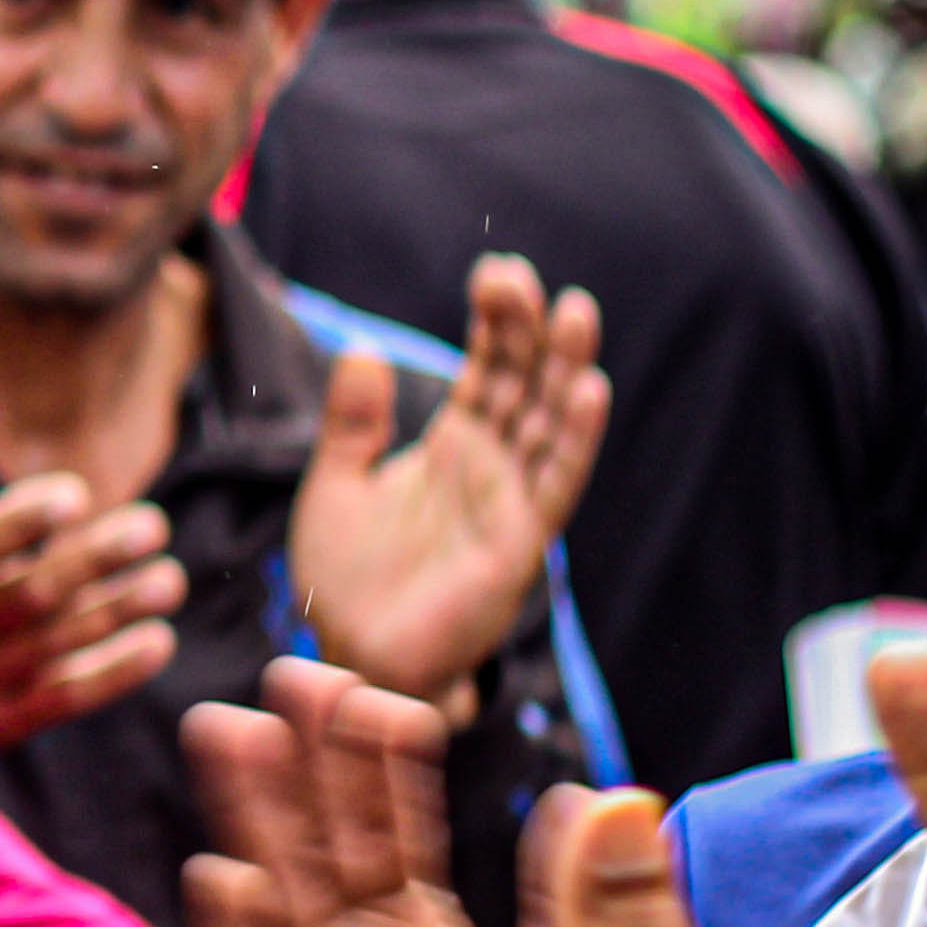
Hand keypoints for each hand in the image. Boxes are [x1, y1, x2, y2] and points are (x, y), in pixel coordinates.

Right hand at [0, 370, 181, 754]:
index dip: (19, 521)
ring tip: (169, 577)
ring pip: (55, 645)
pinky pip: (66, 698)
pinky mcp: (1, 724)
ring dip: (119, 610)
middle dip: (94, 559)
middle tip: (153, 524)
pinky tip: (158, 638)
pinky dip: (115, 671)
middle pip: (27, 595)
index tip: (76, 493)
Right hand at [183, 661, 599, 926]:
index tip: (342, 682)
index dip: (365, 764)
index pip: (389, 842)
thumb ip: (594, 923)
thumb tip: (602, 803)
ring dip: (260, 828)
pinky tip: (224, 880)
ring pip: (281, 916)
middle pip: (318, 861)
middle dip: (292, 773)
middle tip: (266, 686)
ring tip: (232, 740)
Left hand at [288, 254, 609, 701]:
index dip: (496, 324)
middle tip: (520, 275)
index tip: (496, 271)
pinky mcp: (517, 544)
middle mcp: (491, 469)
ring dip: (565, 369)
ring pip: (547, 424)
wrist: (350, 656)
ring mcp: (509, 503)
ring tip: (576, 311)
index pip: (489, 372)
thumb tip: (360, 346)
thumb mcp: (336, 484)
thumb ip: (351, 422)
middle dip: (527, 331)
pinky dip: (573, 436)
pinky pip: (553, 483)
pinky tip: (590, 388)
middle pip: (523, 386)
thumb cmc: (348, 579)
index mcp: (453, 448)